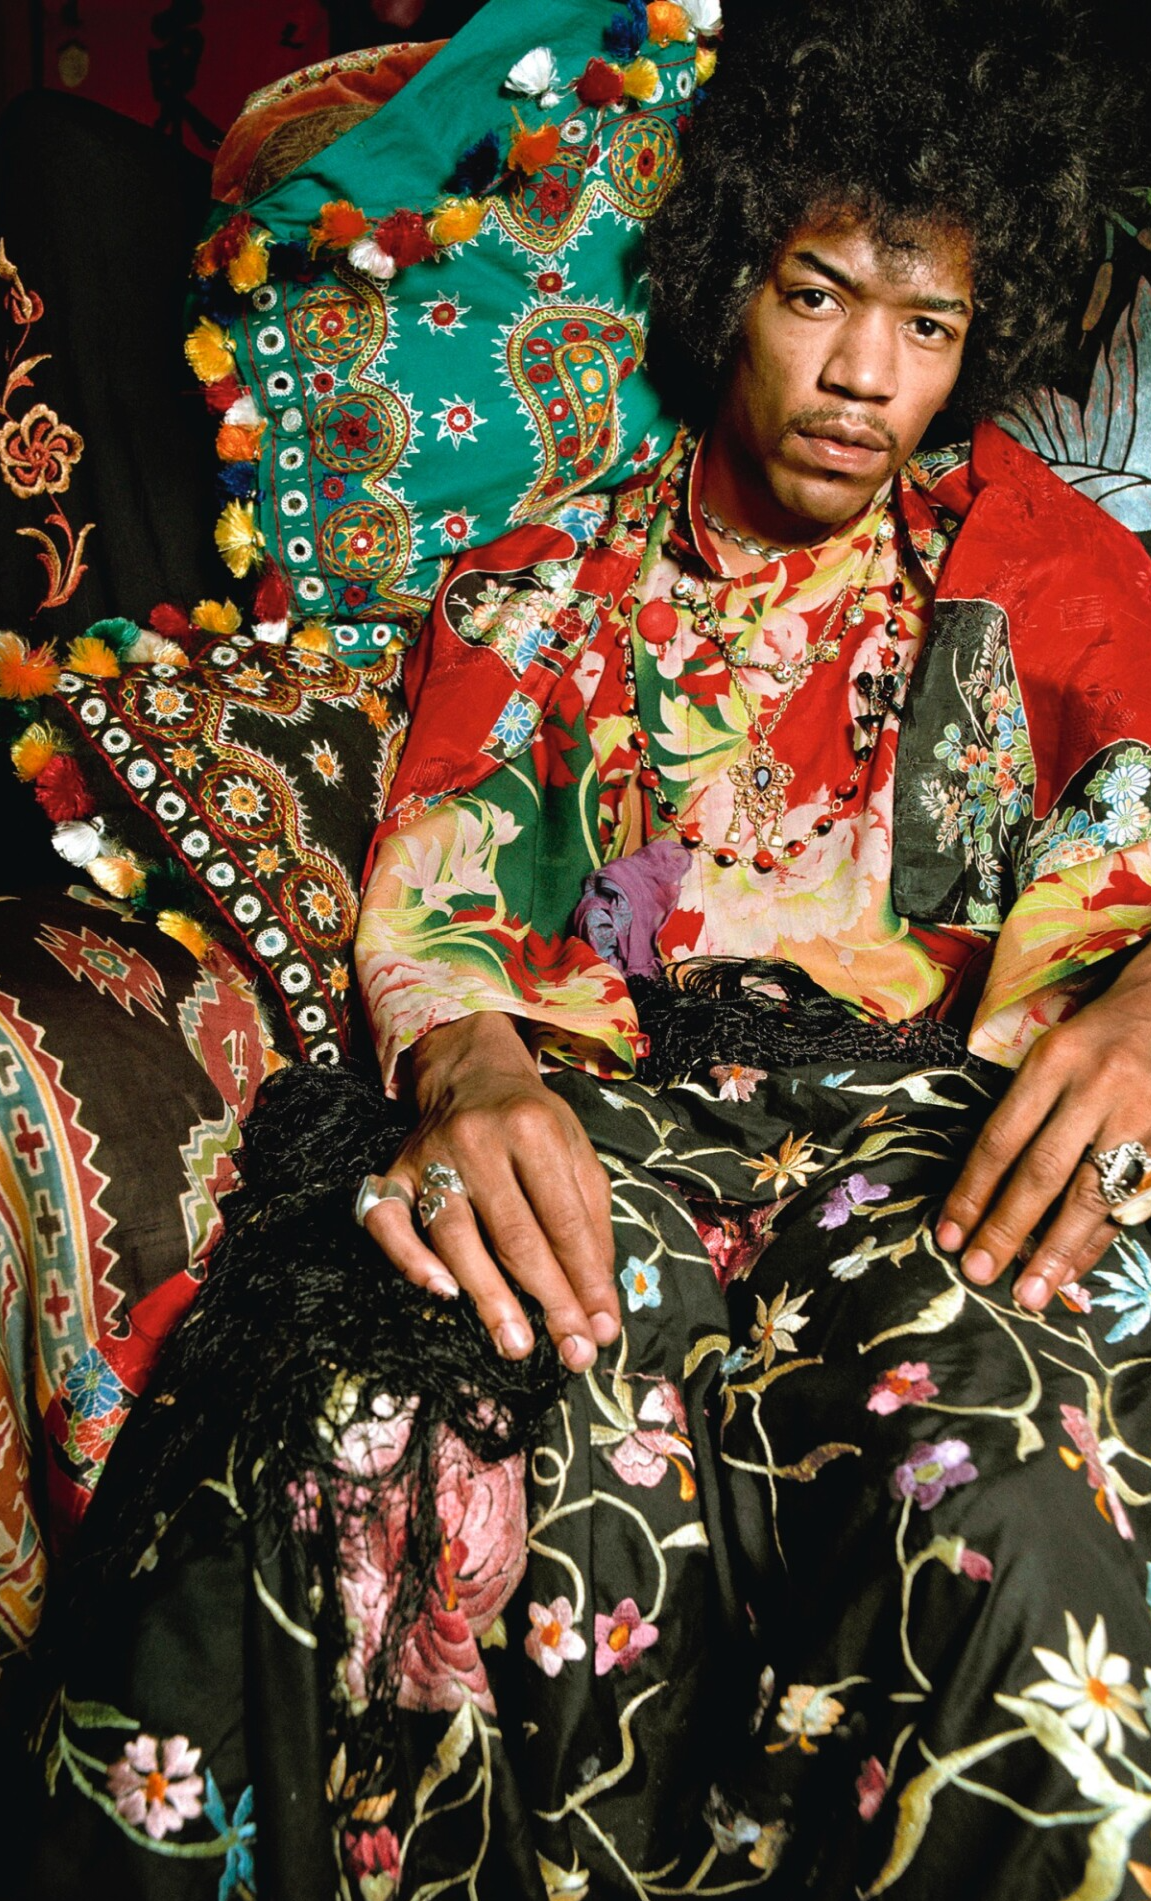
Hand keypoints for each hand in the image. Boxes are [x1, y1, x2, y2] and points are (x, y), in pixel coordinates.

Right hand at [360, 1013, 618, 1370]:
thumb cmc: (534, 1125)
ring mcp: (431, 1157)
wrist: (471, 1073)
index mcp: (533, 1129)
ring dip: (488, 1296)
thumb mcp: (577, 1155)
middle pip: (515, 1234)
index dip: (585, 1279)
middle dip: (548, 1300)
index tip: (601, 1329)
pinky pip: (388, 1221)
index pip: (564, 1219)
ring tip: (515, 1344)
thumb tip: (600, 1310)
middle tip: (570, 1353)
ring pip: (456, 1236)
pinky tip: (440, 1294)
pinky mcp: (394, 1172)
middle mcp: (478, 1140)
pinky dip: (409, 1260)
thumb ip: (592, 1227)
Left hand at [936, 946, 1150, 1308]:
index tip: (948, 1235)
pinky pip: (1128, 1201)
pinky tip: (1074, 1269)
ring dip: (1057, 1250)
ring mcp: (1137, 1116)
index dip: (972, 1192)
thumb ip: (1023, 1113)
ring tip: (1030, 1293)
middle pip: (1042, 1171)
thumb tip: (984, 1193)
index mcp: (1053, 1063)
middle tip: (978, 1273)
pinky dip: (1099, 1239)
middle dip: (1007, 1229)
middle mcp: (1095, 1089)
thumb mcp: (1052, 1055)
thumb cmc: (1097, 1038)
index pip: (1000, 1138)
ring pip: (1091, 1194)